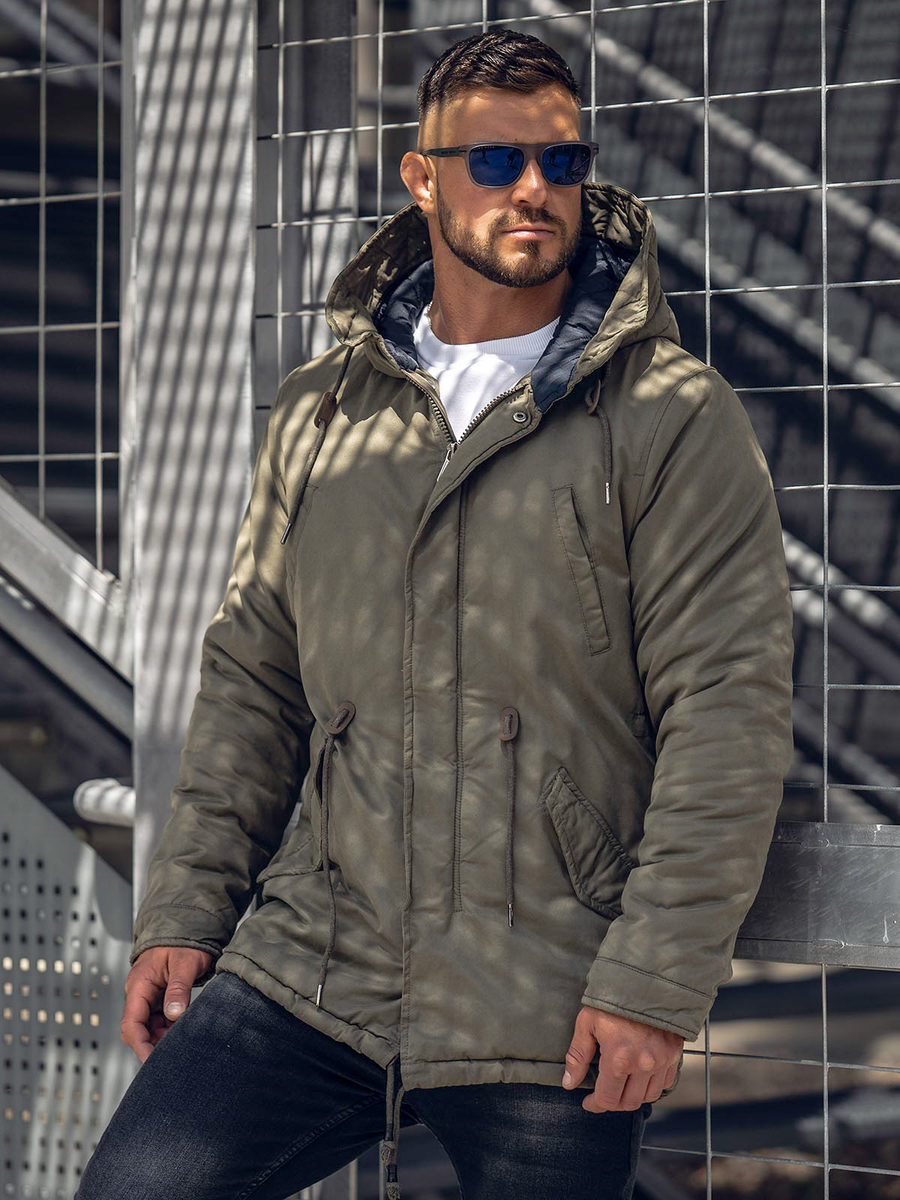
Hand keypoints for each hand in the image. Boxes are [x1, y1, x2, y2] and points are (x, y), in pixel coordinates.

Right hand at [121, 946, 212, 1062]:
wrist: (187, 924)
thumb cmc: (184, 940)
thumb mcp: (184, 963)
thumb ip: (178, 989)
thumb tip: (173, 1015)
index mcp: (140, 983)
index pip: (131, 1022)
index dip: (140, 1044)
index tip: (152, 1060)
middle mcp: (140, 991)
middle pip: (138, 1028)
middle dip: (152, 1044)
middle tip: (173, 1055)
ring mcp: (149, 994)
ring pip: (149, 1025)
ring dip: (162, 1036)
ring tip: (182, 1043)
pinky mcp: (159, 995)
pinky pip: (159, 1017)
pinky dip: (169, 1027)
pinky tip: (182, 1030)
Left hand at [562, 1005, 682, 1112]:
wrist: (645, 979)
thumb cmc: (612, 999)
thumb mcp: (587, 1022)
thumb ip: (578, 1056)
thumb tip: (569, 1083)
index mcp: (619, 1058)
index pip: (607, 1098)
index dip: (595, 1105)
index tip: (588, 1102)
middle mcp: (643, 1064)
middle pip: (629, 1102)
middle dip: (613, 1103)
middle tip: (603, 1095)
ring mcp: (661, 1061)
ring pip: (648, 1096)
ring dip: (633, 1097)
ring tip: (621, 1087)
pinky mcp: (674, 1054)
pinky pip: (665, 1083)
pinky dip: (652, 1086)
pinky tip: (640, 1078)